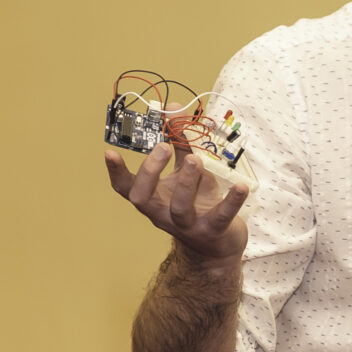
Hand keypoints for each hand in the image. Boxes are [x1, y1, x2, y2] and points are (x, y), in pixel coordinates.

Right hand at [104, 142, 249, 268]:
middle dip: (150, 172)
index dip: (116, 172)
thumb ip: (180, 142)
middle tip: (163, 147)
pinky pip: (222, 216)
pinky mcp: (213, 231)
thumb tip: (171, 108)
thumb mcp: (186, 170)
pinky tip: (241, 187)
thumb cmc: (197, 201)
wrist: (218, 244)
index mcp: (153, 198)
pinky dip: (231, 201)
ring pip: (180, 208)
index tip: (110, 151)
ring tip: (194, 159)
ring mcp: (188, 226)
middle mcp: (163, 214)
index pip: (126, 188)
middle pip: (143, 198)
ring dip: (186, 182)